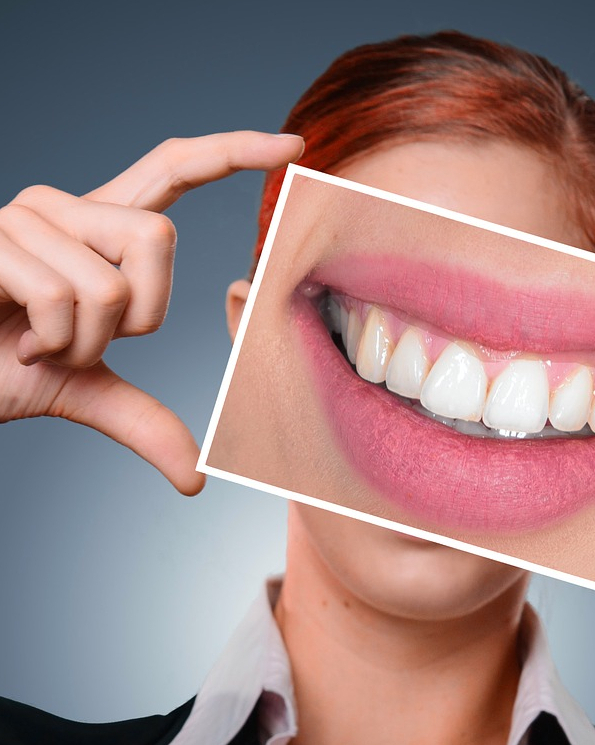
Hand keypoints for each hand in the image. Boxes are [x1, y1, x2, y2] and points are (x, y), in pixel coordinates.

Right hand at [0, 131, 303, 493]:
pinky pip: (61, 293)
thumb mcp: (82, 389)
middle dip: (138, 314)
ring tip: (35, 341)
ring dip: (83, 341)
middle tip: (81, 340)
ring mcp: (22, 218)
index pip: (172, 169)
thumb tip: (195, 477)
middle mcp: (63, 207)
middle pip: (158, 238)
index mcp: (95, 229)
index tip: (294, 144)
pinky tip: (11, 338)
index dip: (232, 152)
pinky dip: (50, 341)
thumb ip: (143, 419)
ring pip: (111, 282)